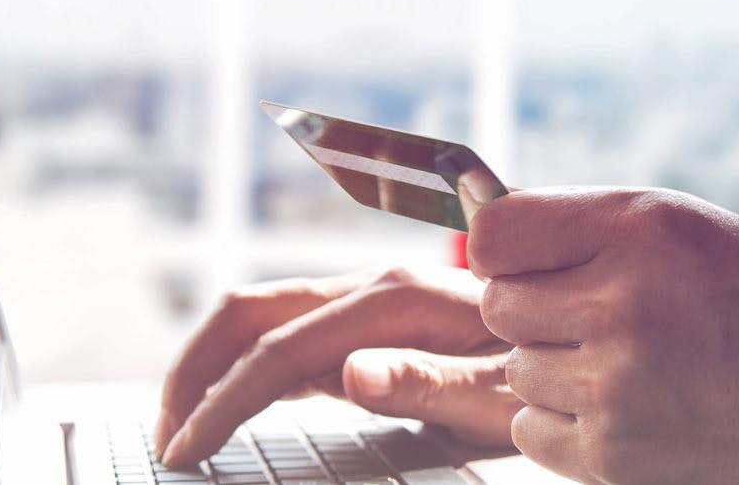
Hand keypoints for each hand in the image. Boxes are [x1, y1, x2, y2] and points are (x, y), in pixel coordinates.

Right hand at [157, 266, 522, 466]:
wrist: (573, 334)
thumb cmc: (544, 369)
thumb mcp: (502, 392)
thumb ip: (428, 381)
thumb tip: (347, 373)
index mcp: (396, 300)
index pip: (283, 350)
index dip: (225, 400)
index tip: (188, 448)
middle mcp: (370, 289)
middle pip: (249, 313)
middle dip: (193, 370)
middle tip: (166, 436)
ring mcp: (364, 304)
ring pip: (259, 318)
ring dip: (210, 364)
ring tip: (181, 425)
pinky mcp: (365, 325)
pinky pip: (286, 338)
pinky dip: (244, 369)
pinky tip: (232, 407)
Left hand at [469, 187, 738, 483]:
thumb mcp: (698, 230)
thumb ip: (596, 226)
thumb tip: (488, 239)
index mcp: (643, 231)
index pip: (493, 234)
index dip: (510, 248)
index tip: (539, 260)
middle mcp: (622, 304)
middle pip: (497, 303)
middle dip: (537, 308)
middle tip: (602, 316)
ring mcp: (616, 388)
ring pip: (516, 369)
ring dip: (555, 367)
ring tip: (635, 365)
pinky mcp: (614, 457)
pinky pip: (532, 430)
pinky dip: (566, 422)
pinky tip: (630, 408)